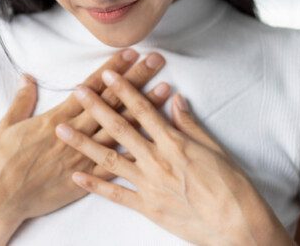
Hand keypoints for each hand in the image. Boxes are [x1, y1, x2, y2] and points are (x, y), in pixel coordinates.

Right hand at [0, 49, 171, 244]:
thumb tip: (27, 78)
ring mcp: (83, 155)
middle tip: (156, 61)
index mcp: (57, 118)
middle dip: (136, 79)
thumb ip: (22, 101)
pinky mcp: (85, 177)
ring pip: (120, 127)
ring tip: (165, 89)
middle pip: (112, 101)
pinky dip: (136, 146)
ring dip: (144, 107)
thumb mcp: (6, 125)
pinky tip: (154, 135)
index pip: (91, 88)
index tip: (131, 53)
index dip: (113, 69)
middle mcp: (75, 133)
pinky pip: (115, 160)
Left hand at [54, 69, 291, 245]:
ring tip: (62, 129)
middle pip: (120, 128)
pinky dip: (94, 185)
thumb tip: (176, 99)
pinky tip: (76, 175)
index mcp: (174, 143)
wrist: (236, 225)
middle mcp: (157, 160)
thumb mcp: (214, 148)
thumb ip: (190, 124)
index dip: (124, 90)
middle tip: (77, 91)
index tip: (108, 74)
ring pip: (109, 159)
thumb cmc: (231, 186)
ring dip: (83, 142)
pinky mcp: (147, 207)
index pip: (143, 109)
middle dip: (96, 107)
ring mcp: (149, 184)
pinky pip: (115, 194)